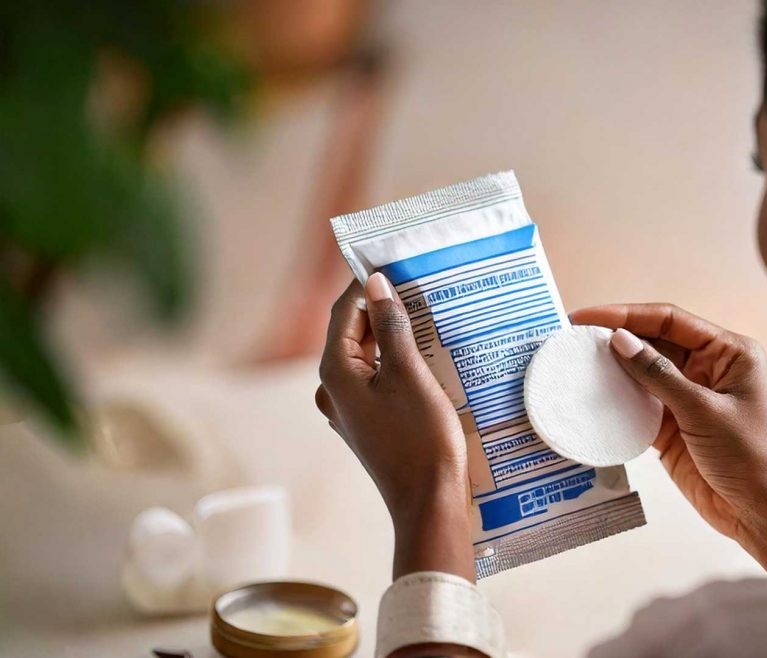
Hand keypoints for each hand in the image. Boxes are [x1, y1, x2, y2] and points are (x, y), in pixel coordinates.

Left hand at [316, 274, 474, 580]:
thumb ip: (391, 326)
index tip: (396, 260)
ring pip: (367, 356)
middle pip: (353, 333)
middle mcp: (333, 390)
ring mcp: (349, 410)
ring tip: (426, 313)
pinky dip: (396, 361)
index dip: (367, 284)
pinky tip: (425, 354)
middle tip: (418, 283)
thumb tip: (376, 284)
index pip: (343, 312)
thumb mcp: (410, 374)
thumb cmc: (421, 439)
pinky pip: (377, 379)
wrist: (429, 503)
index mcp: (336, 374)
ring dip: (392, 334)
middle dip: (383, 307)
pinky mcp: (369, 423)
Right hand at [570, 303, 766, 570]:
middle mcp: (709, 368)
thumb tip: (619, 339)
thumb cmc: (749, 456)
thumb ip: (659, 374)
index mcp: (729, 352)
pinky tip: (591, 394)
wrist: (759, 514)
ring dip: (613, 368)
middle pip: (654, 341)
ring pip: (644, 372)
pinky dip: (618, 399)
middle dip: (615, 338)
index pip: (671, 321)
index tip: (587, 316)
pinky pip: (640, 403)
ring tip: (573, 362)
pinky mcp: (673, 426)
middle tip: (571, 337)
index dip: (627, 314)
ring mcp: (690, 397)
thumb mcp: (702, 411)